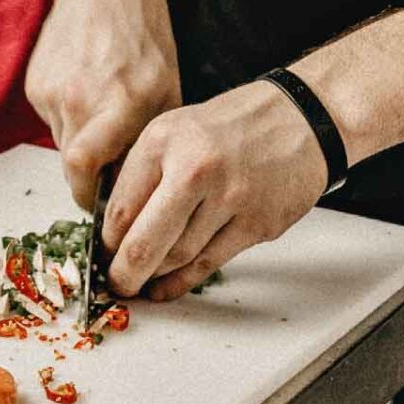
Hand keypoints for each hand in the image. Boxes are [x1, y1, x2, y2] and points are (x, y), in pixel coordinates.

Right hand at [26, 0, 179, 207]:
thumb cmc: (143, 35)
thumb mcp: (166, 92)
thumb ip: (146, 142)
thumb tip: (134, 188)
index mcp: (120, 104)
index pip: (84, 172)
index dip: (90, 197)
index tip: (100, 204)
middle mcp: (80, 100)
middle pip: (72, 166)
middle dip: (89, 174)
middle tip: (108, 163)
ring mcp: (52, 92)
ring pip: (62, 143)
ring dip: (81, 141)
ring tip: (103, 111)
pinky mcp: (35, 84)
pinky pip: (51, 120)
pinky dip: (69, 117)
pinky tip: (86, 90)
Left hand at [103, 81, 326, 300]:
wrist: (301, 117)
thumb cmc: (235, 127)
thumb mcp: (177, 130)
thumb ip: (145, 174)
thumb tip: (115, 229)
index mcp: (163, 141)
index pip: (119, 207)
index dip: (106, 242)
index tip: (102, 255)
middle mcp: (193, 168)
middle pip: (143, 241)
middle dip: (123, 274)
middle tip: (115, 285)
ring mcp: (228, 198)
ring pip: (176, 256)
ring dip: (154, 276)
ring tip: (141, 284)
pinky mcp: (256, 223)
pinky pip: (209, 263)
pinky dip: (183, 281)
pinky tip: (168, 286)